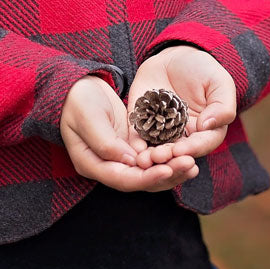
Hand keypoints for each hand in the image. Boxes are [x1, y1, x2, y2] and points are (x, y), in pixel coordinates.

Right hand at [60, 75, 197, 191]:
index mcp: (91, 163)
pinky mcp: (130, 147)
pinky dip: (168, 159)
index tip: (167, 170)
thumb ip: (105, 140)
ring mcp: (119, 158)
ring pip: (149, 173)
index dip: (146, 178)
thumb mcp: (87, 115)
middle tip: (189, 165)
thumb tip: (129, 161)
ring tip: (193, 164)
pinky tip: (186, 155)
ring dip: (172, 171)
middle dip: (166, 175)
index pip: (122, 179)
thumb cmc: (78, 99)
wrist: (77, 87)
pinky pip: (151, 159)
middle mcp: (106, 166)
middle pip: (139, 181)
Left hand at [127, 45, 236, 170]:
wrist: (175, 57)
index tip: (181, 151)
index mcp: (206, 130)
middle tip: (159, 157)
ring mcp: (162, 130)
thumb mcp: (219, 83)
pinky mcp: (143, 121)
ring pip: (157, 149)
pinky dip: (136, 144)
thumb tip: (208, 126)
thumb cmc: (203, 70)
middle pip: (177, 153)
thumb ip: (222, 106)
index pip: (201, 144)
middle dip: (168, 157)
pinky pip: (139, 135)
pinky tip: (133, 148)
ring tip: (144, 159)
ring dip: (151, 156)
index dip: (191, 149)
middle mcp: (184, 135)